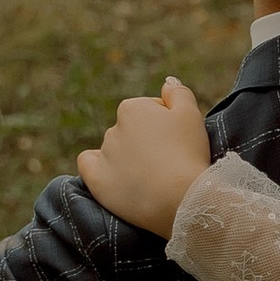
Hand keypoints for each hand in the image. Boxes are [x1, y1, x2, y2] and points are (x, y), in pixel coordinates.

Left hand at [78, 78, 212, 238]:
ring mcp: (104, 156)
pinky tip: (112, 172)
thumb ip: (178, 93)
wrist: (180, 198)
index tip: (180, 142)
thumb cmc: (189, 154)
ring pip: (115, 149)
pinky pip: (88, 164)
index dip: (168, 125)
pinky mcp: (97, 181)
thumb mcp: (192, 114)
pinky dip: (97, 165)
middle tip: (169, 160)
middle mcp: (112, 129)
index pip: (150, 110)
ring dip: (129, 157)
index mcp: (132, 109)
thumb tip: (167, 82)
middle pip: (132, 130)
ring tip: (152, 176)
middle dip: (147, 141)